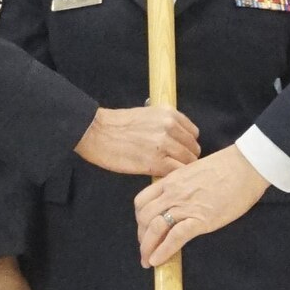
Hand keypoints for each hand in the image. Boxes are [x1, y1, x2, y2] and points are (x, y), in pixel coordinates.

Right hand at [77, 104, 199, 176]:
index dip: (186, 145)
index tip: (178, 152)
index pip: (193, 133)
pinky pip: (176, 172)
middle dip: (184, 158)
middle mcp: (170, 126)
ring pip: (188, 162)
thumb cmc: (116, 126)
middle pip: (193, 149)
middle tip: (171, 165)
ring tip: (166, 172)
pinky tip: (161, 176)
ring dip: (178, 169)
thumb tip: (177, 140)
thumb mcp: (147, 115)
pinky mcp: (156, 162)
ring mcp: (165, 144)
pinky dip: (172, 177)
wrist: (96, 132)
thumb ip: (165, 125)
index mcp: (169, 113)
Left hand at [135, 144, 268, 266]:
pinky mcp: (201, 219)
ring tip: (148, 260)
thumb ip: (183, 186)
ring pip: (155, 228)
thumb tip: (181, 200)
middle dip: (141, 236)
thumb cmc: (227, 167)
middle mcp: (173, 193)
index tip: (144, 229)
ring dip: (147, 247)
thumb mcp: (195, 172)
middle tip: (145, 249)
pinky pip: (175, 237)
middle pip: (144, 218)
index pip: (142, 201)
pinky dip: (163, 251)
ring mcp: (185, 206)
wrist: (246, 166)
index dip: (139, 219)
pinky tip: (158, 261)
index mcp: (171, 181)